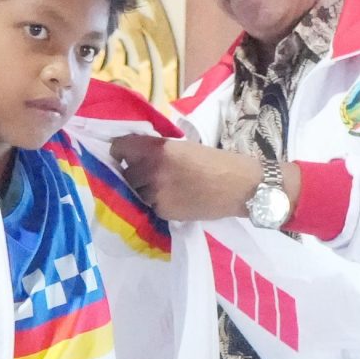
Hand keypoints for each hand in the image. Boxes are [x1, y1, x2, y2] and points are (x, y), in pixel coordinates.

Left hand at [110, 136, 274, 223]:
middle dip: (135, 173)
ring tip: (166, 187)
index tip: (125, 155)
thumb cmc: (216, 162)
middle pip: (126, 173)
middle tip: (152, 173)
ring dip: (144, 190)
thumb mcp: (183, 147)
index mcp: (157, 149)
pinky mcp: (163, 211)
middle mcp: (151, 171)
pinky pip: (149, 206)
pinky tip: (175, 198)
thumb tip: (137, 155)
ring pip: (136, 192)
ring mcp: (155, 194)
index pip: (119, 148)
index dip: (121, 151)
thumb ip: (158, 150)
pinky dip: (157, 203)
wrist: (239, 187)